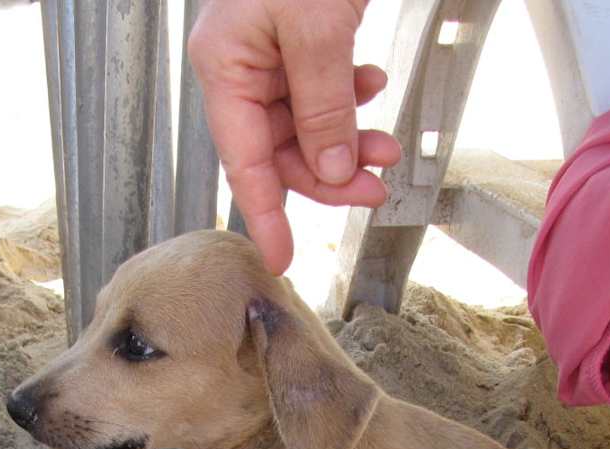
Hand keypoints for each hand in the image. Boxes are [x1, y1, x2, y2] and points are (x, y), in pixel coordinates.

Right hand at [189, 0, 402, 274]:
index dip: (266, 214)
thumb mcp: (319, 28)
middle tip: (375, 187)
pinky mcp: (300, 37)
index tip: (283, 260)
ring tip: (385, 144)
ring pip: (306, 124)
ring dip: (348, 139)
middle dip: (330, 172)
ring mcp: (269, 50)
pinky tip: (371, 89)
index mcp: (225, 63)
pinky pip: (321, 90)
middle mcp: (240, 62)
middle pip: (280, 149)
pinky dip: (350, 100)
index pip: (244, 160)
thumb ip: (323, 105)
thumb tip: (329, 170)